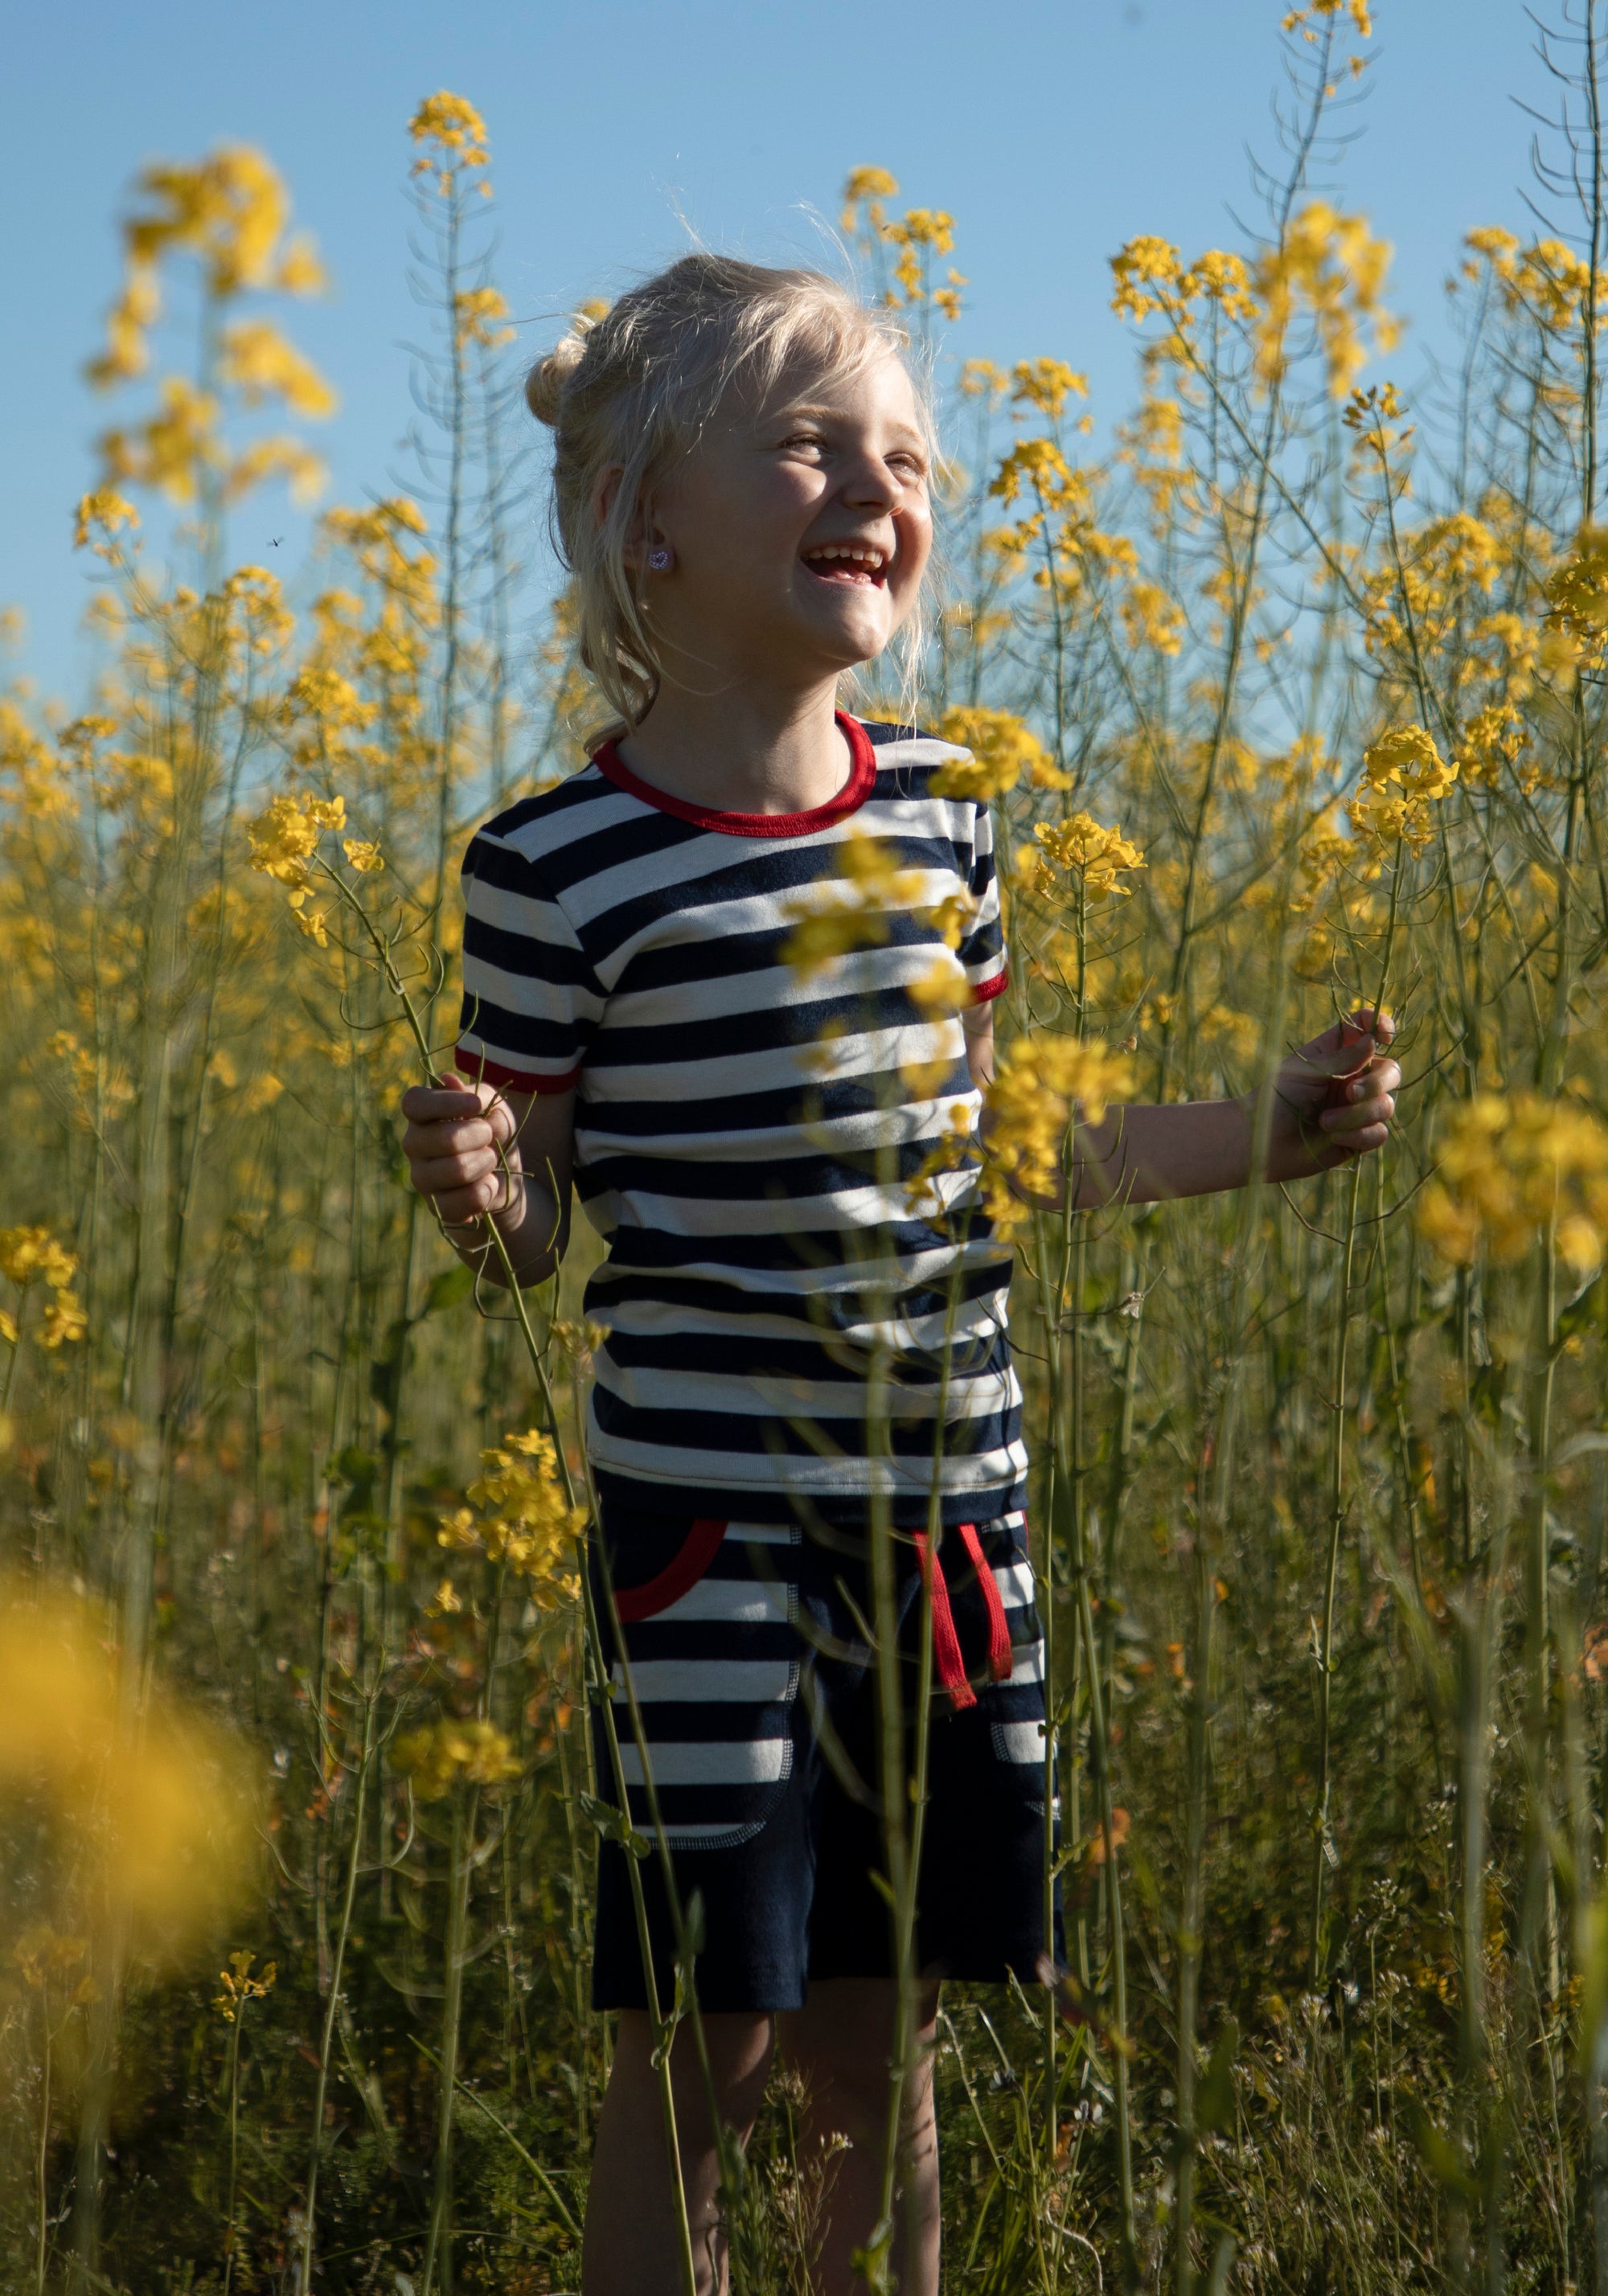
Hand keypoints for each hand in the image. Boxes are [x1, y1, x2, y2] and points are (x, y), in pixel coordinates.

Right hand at [399, 1073, 523, 1226]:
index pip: (414, 1103)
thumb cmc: (494, 1133)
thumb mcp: (496, 1108)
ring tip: (491, 1159)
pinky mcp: (436, 1206)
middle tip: (489, 1136)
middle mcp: (414, 1144)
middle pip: (441, 1139)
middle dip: (478, 1136)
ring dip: (483, 1163)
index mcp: (422, 1115)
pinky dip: (482, 1193)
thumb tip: (449, 1081)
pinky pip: (455, 1204)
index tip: (475, 1105)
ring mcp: (422, 1177)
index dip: (445, 1102)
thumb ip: (479, 1095)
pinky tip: (488, 1185)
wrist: (504, 1177)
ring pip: (453, 1171)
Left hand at [1262, 1009, 1400, 1182]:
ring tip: (1324, 1122)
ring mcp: (1358, 1109)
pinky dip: (1358, 1135)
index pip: (1366, 1030)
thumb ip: (1343, 1058)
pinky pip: (1379, 1133)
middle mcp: (1353, 1078)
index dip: (1380, 1026)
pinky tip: (1333, 1137)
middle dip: (1376, 1082)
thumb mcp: (1307, 1072)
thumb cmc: (1276, 1099)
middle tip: (1350, 1093)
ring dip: (1357, 1115)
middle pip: (1390, 1071)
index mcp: (1337, 1054)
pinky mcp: (1359, 1137)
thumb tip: (1373, 1040)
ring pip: (1386, 1105)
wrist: (1262, 1142)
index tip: (1384, 1034)